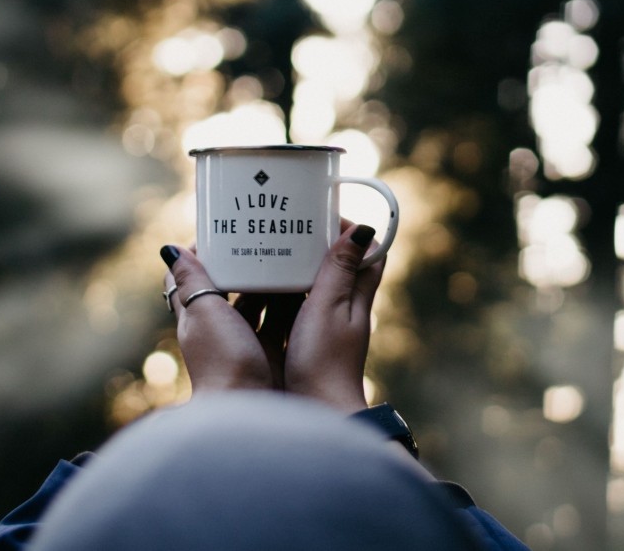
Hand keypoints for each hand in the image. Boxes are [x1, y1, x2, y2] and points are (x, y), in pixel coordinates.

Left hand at [161, 246, 300, 392]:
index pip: (186, 280)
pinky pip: (280, 322)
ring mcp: (244, 344)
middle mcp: (218, 331)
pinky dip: (290, 305)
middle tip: (264, 239)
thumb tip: (167, 249)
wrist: (252, 411)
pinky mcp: (269, 355)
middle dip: (243, 265)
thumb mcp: (204, 314)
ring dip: (270, 283)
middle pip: (227, 290)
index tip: (220, 233)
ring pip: (257, 304)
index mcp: (194, 319)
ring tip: (290, 255)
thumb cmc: (223, 361)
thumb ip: (192, 282)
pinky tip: (306, 288)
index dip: (198, 255)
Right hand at [283, 224, 384, 412]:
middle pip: (336, 265)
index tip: (321, 214)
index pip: (368, 252)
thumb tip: (364, 228)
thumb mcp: (328, 307)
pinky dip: (278, 291)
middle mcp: (343, 309)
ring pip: (310, 284)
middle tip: (286, 226)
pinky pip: (291, 304)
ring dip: (293, 266)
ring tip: (266, 248)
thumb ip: (340, 269)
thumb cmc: (325, 360)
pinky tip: (255, 285)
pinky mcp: (301, 339)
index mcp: (357, 296)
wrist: (314, 409)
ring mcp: (322, 325)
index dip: (349, 229)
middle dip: (315, 243)